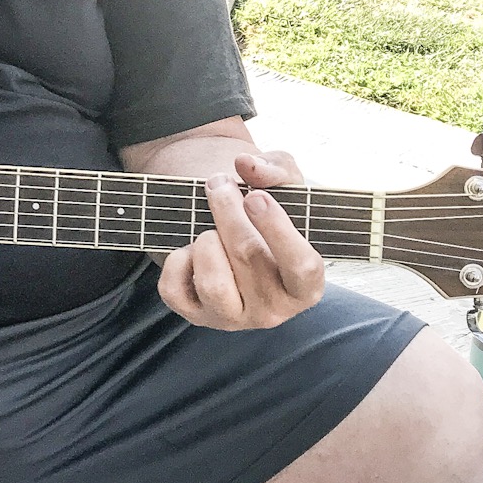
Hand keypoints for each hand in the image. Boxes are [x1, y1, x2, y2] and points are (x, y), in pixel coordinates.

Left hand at [157, 149, 324, 331]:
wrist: (231, 232)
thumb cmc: (265, 212)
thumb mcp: (284, 185)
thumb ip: (276, 169)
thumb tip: (247, 163)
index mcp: (306, 286)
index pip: (302, 266)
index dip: (277, 229)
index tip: (255, 196)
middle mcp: (273, 310)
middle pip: (249, 257)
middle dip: (228, 211)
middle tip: (219, 183)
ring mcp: (233, 318)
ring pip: (213, 283)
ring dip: (206, 241)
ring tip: (209, 227)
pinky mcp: (196, 316)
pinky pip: (175, 290)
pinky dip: (177, 260)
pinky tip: (191, 248)